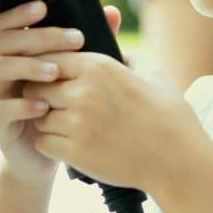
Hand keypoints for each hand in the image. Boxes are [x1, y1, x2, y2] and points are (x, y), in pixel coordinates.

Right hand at [0, 0, 122, 184]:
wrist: (51, 152)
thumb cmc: (67, 105)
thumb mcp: (81, 73)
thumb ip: (94, 42)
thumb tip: (112, 12)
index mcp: (21, 53)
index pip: (7, 24)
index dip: (18, 13)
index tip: (44, 6)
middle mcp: (6, 70)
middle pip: (5, 41)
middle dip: (38, 37)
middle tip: (74, 39)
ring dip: (25, 66)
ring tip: (55, 72)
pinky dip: (19, 105)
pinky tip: (43, 107)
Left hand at [24, 17, 187, 191]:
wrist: (177, 159)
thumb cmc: (168, 116)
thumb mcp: (152, 75)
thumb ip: (129, 60)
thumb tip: (120, 54)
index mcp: (99, 67)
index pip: (50, 59)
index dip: (48, 70)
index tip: (53, 80)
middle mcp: (84, 91)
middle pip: (35, 88)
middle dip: (43, 97)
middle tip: (57, 107)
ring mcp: (77, 122)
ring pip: (38, 117)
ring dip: (48, 123)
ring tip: (69, 128)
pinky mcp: (74, 151)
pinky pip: (43, 142)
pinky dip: (52, 144)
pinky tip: (70, 145)